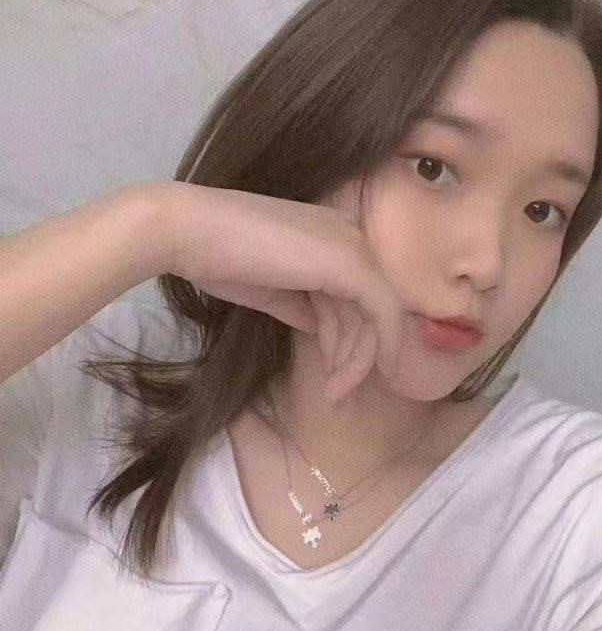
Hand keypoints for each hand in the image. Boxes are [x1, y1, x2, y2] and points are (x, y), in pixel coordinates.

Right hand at [166, 181, 404, 402]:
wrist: (189, 232)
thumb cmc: (218, 257)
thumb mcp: (270, 289)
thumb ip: (303, 307)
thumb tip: (321, 330)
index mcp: (330, 234)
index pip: (352, 294)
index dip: (344, 338)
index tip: (332, 376)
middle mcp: (349, 233)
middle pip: (367, 306)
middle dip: (353, 356)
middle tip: (335, 397)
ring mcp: (353, 244)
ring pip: (378, 314)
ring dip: (356, 362)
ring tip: (333, 396)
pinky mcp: (352, 262)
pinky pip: (383, 312)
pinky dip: (378, 347)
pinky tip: (353, 378)